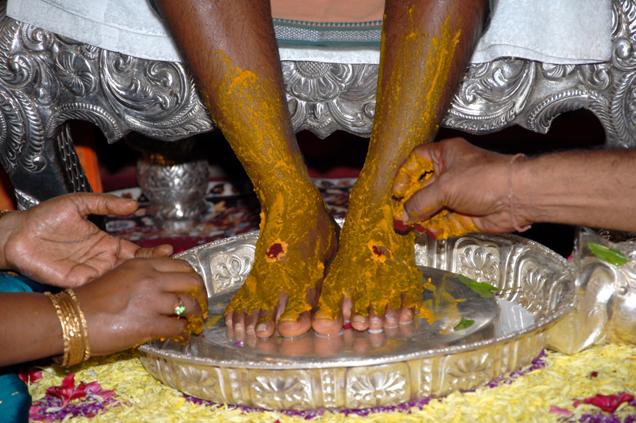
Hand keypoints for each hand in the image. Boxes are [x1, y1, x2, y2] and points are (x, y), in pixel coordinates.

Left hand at [2, 193, 172, 286]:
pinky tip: (129, 290)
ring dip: (137, 284)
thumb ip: (106, 203)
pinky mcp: (77, 283)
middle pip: (132, 270)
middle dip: (152, 271)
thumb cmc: (46, 217)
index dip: (152, 253)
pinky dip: (115, 291)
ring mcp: (90, 273)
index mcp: (105, 243)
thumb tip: (133, 204)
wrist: (17, 234)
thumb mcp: (79, 203)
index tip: (169, 250)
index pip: (135, 251)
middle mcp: (101, 260)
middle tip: (171, 270)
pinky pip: (100, 289)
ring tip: (157, 283)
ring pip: (120, 282)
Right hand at [75, 257, 207, 354]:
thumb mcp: (118, 273)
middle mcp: (151, 278)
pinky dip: (182, 332)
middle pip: (193, 282)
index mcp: (143, 264)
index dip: (192, 279)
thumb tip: (167, 256)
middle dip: (201, 296)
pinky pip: (177, 327)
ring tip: (193, 323)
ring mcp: (151, 300)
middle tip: (199, 307)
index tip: (193, 289)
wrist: (70, 319)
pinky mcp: (148, 323)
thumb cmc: (91, 298)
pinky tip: (179, 334)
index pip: (183, 265)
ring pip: (189, 305)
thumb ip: (143, 267)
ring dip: (194, 316)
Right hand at [392, 138, 530, 236]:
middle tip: (401, 215)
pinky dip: (437, 229)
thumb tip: (404, 214)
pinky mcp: (466, 214)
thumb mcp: (445, 187)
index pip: (417, 160)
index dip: (404, 175)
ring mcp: (459, 195)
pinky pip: (445, 223)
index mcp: (445, 155)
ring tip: (412, 227)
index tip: (396, 192)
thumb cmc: (484, 179)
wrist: (518, 196)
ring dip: (422, 218)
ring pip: (433, 208)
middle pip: (423, 188)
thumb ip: (420, 202)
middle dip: (411, 202)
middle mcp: (451, 173)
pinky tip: (429, 233)